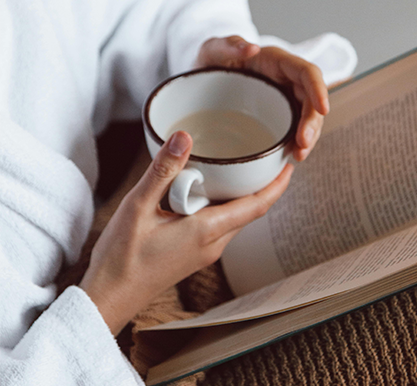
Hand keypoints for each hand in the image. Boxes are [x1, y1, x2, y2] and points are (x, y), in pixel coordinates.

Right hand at [80, 132, 292, 335]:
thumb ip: (162, 170)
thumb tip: (185, 136)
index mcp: (206, 232)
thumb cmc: (120, 258)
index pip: (257, 206)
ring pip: (235, 219)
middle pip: (250, 210)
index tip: (290, 163)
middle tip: (268, 154)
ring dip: (242, 195)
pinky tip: (209, 189)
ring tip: (243, 166)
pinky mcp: (193, 255)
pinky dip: (223, 205)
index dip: (278, 185)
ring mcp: (203, 253)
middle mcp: (212, 245)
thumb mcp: (137, 206)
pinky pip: (219, 225)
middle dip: (263, 184)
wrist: (106, 300)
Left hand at [196, 36, 328, 161]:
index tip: (323, 110)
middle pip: (311, 100)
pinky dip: (294, 145)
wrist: (199, 80)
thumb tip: (252, 48)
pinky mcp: (276, 117)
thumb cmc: (209, 60)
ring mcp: (282, 99)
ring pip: (305, 118)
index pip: (307, 73)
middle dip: (312, 123)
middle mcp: (285, 80)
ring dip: (307, 137)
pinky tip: (289, 158)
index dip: (319, 90)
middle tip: (302, 146)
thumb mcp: (212, 49)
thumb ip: (228, 45)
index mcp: (277, 61)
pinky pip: (292, 130)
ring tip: (298, 156)